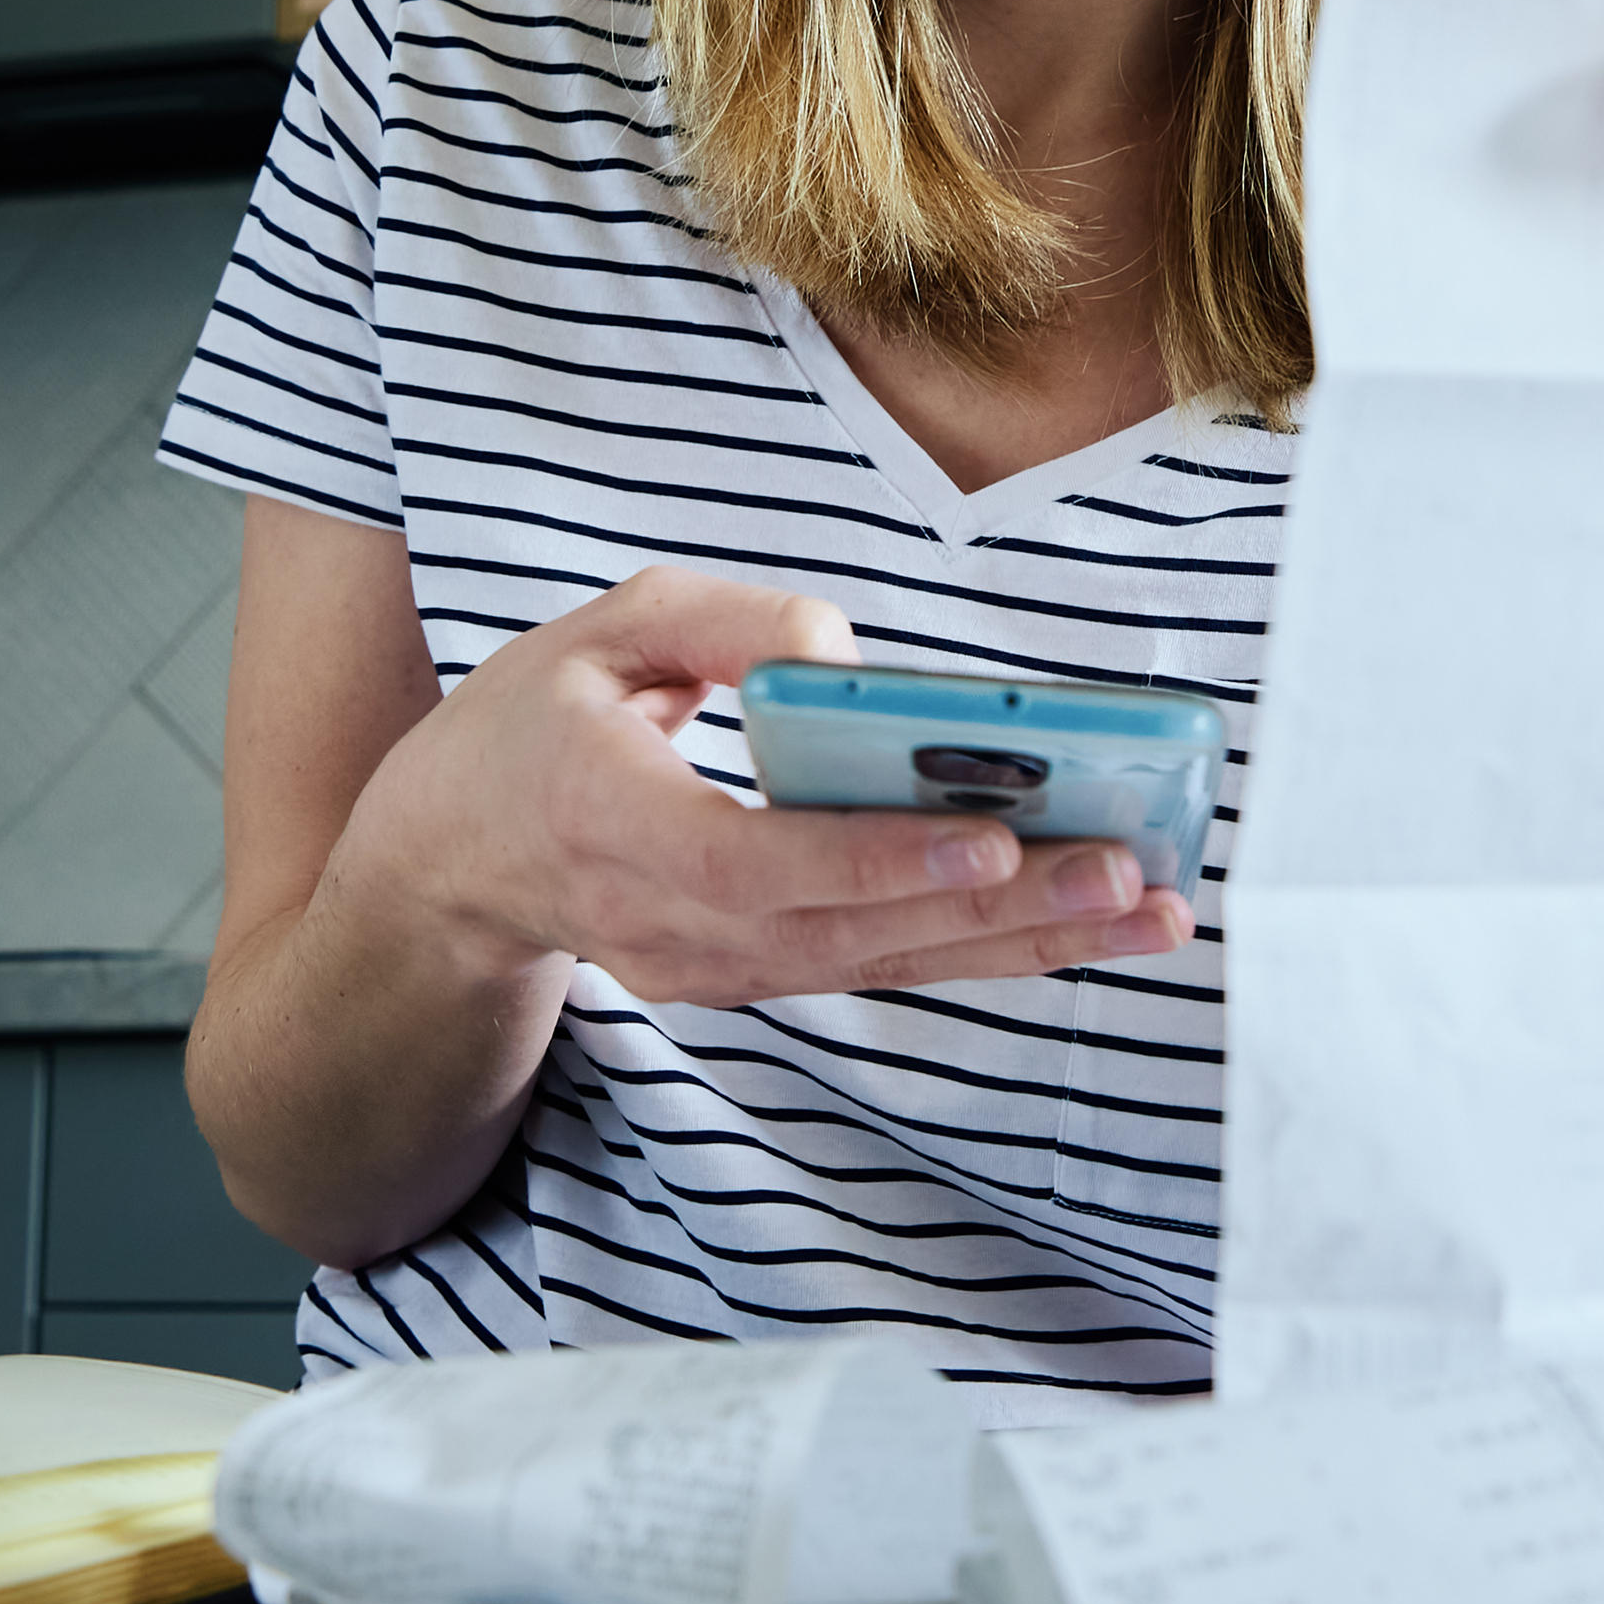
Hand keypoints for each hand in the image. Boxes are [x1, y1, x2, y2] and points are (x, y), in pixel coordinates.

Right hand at [327, 566, 1189, 1005]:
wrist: (452, 861)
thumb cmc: (534, 724)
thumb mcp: (603, 629)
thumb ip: (723, 625)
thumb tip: (842, 657)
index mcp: (617, 825)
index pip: (761, 866)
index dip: (880, 861)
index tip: (992, 842)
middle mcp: (671, 926)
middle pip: (857, 933)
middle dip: (1005, 912)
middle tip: (1133, 880)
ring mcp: (715, 970)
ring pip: (888, 966)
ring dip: (1028, 943)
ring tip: (1151, 912)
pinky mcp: (756, 978)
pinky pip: (882, 968)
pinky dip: (987, 949)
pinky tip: (1087, 925)